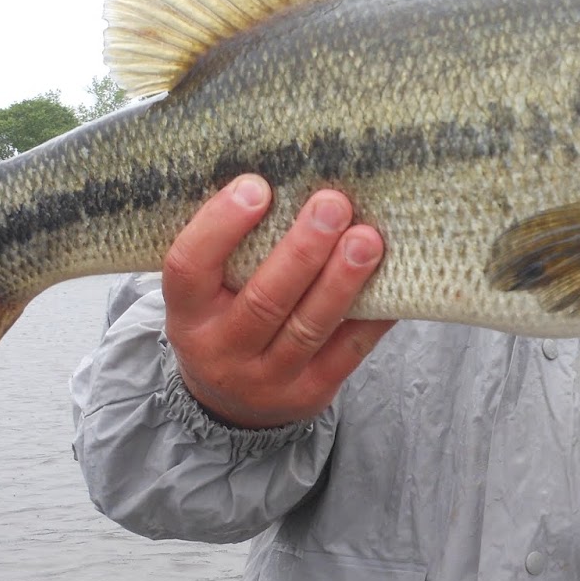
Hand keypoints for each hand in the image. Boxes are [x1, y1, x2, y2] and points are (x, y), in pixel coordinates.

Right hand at [162, 174, 393, 428]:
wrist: (231, 403)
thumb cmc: (225, 319)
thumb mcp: (207, 290)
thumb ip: (233, 248)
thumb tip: (290, 177)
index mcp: (187, 314)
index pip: (189, 267)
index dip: (220, 225)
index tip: (257, 185)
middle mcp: (221, 350)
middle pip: (264, 300)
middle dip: (303, 250)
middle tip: (333, 204)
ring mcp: (267, 379)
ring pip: (309, 327)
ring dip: (342, 280)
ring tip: (368, 239)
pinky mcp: (311, 394)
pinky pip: (348, 351)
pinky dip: (373, 314)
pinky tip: (392, 279)